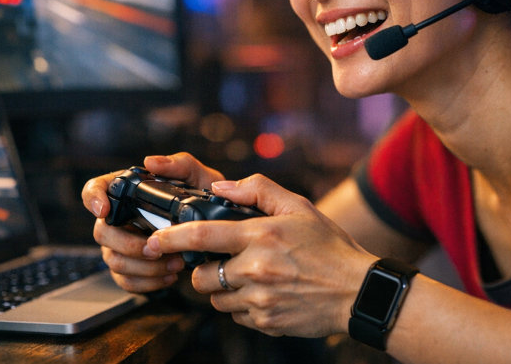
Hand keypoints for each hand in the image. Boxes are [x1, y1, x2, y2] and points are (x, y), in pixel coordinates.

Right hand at [81, 152, 225, 292]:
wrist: (217, 231)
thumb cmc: (204, 199)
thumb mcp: (200, 178)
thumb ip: (180, 164)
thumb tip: (150, 161)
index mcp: (130, 192)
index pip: (95, 189)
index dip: (92, 198)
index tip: (104, 210)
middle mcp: (120, 218)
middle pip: (102, 233)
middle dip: (130, 244)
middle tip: (157, 248)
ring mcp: (122, 245)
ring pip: (114, 261)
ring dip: (144, 267)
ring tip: (176, 264)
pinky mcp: (131, 269)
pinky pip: (126, 281)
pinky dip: (148, 283)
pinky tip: (169, 277)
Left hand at [143, 174, 376, 337]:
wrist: (357, 291)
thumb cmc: (329, 246)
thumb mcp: (299, 207)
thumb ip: (258, 191)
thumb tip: (222, 187)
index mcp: (260, 236)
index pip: (201, 236)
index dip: (170, 238)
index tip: (154, 241)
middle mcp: (255, 269)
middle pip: (201, 276)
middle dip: (205, 270)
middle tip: (226, 262)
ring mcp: (259, 300)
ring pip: (217, 299)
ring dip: (225, 289)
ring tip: (252, 278)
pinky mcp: (265, 323)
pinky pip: (237, 316)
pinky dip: (243, 306)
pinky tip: (267, 294)